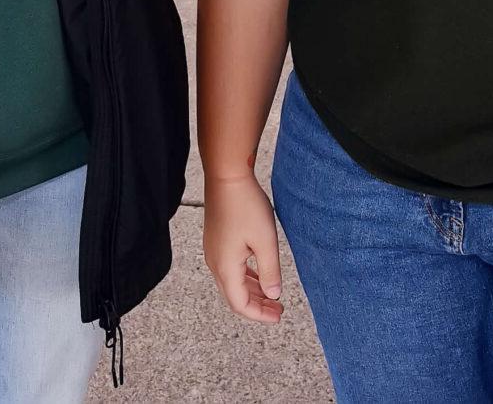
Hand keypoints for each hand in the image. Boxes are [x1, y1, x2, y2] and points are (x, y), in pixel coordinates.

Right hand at [202, 175, 285, 324]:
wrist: (226, 176)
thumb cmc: (246, 206)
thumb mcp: (265, 241)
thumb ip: (270, 272)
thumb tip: (273, 295)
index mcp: (226, 267)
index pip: (240, 304)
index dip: (259, 315)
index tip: (278, 315)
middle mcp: (215, 263)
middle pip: (234, 296)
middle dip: (257, 306)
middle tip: (278, 309)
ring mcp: (214, 251)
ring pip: (232, 283)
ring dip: (252, 292)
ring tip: (272, 295)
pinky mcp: (216, 240)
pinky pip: (230, 269)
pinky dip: (245, 278)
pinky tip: (259, 276)